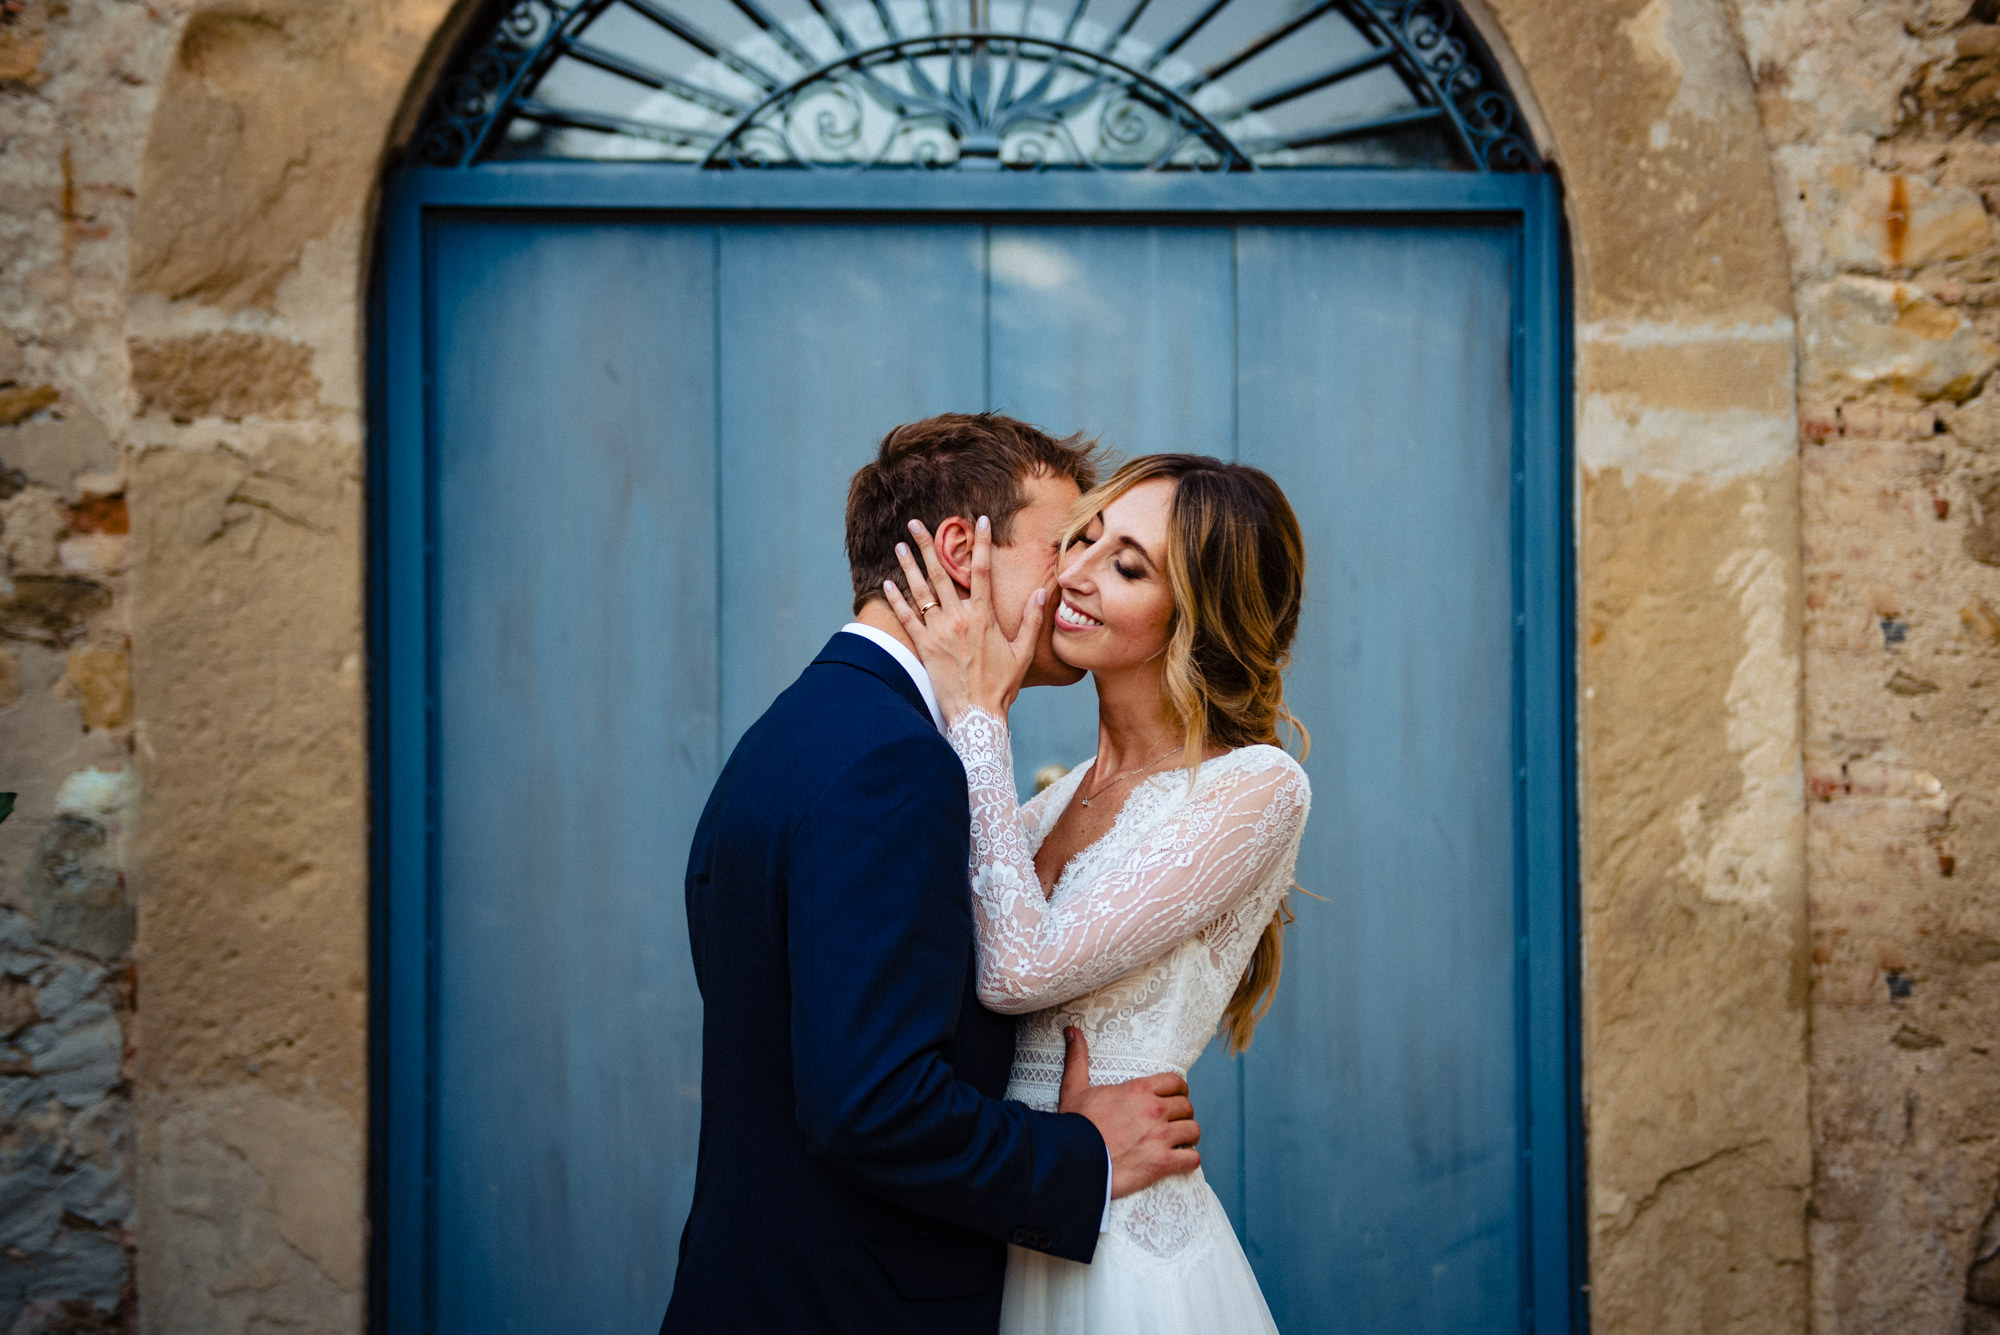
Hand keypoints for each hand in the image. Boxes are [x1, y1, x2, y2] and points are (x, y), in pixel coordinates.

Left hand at [882, 515, 1046, 723]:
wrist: (977, 715)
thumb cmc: (1002, 685)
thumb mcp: (1023, 653)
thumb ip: (1031, 620)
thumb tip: (1043, 592)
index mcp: (984, 617)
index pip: (982, 570)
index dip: (981, 543)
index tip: (979, 521)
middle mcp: (958, 619)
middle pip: (941, 573)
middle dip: (927, 544)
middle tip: (915, 522)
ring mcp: (938, 632)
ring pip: (921, 591)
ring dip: (909, 565)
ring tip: (899, 545)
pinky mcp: (924, 647)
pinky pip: (906, 618)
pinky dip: (896, 600)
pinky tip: (887, 583)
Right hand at [1055, 1025, 1199, 1198]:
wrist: (1072, 1160)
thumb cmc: (1074, 1126)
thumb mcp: (1074, 1088)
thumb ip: (1078, 1058)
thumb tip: (1072, 1030)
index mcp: (1137, 1090)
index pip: (1175, 1082)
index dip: (1179, 1090)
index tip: (1175, 1097)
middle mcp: (1154, 1110)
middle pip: (1187, 1106)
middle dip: (1182, 1114)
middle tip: (1174, 1122)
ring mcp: (1160, 1136)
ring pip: (1193, 1130)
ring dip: (1188, 1136)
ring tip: (1179, 1141)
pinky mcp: (1162, 1162)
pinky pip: (1191, 1158)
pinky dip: (1188, 1159)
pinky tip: (1179, 1160)